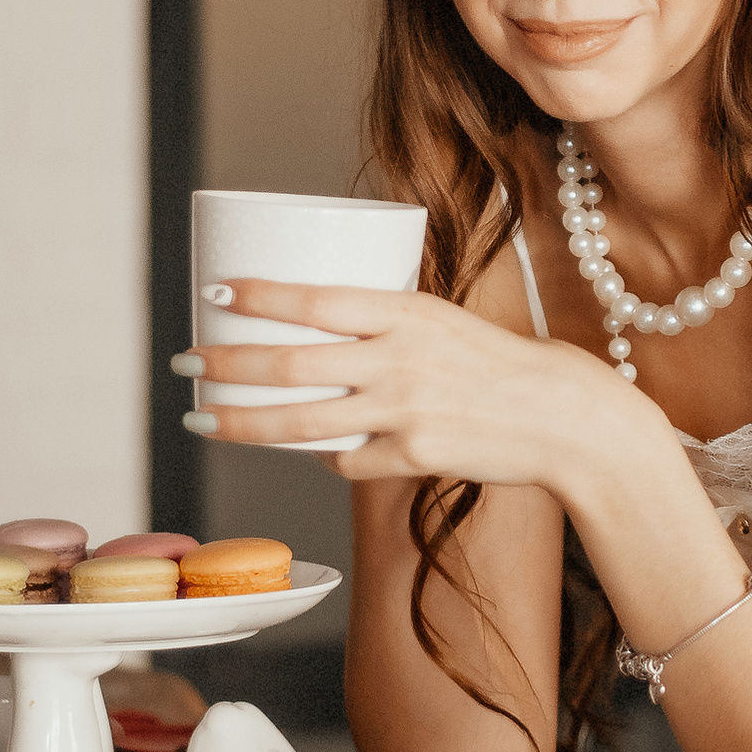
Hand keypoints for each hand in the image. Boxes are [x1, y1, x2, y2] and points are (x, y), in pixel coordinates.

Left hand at [176, 281, 636, 492]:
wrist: (566, 417)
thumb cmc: (501, 363)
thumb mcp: (443, 322)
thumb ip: (386, 327)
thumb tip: (321, 337)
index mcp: (408, 313)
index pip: (318, 300)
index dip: (261, 296)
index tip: (217, 291)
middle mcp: (400, 361)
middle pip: (292, 364)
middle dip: (227, 362)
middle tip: (185, 359)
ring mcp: (404, 413)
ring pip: (300, 422)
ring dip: (241, 421)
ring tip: (200, 417)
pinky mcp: (412, 457)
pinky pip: (346, 459)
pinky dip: (329, 454)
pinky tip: (327, 448)